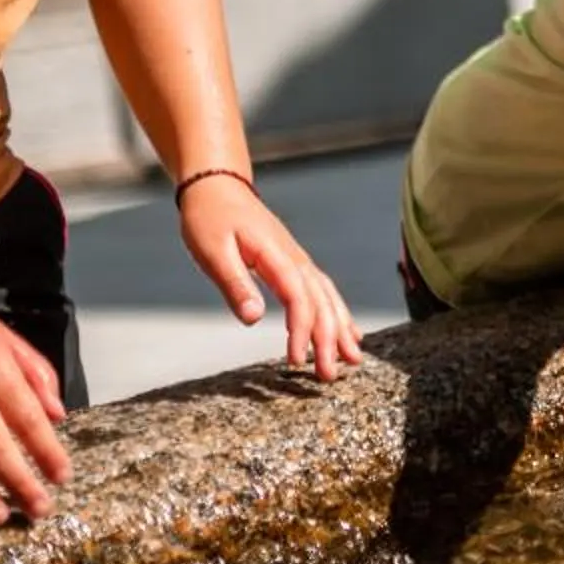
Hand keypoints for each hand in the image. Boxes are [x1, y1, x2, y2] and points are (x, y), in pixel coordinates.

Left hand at [177, 173, 364, 380]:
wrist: (217, 186)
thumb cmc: (210, 218)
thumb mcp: (212, 251)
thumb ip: (235, 284)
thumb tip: (255, 319)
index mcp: (277, 256)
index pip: (299, 299)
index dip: (301, 331)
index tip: (296, 361)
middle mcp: (295, 259)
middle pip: (321, 302)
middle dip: (330, 340)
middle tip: (330, 376)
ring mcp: (298, 260)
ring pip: (329, 297)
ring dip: (341, 328)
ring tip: (353, 359)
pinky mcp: (294, 264)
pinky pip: (323, 291)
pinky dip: (337, 312)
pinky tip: (346, 330)